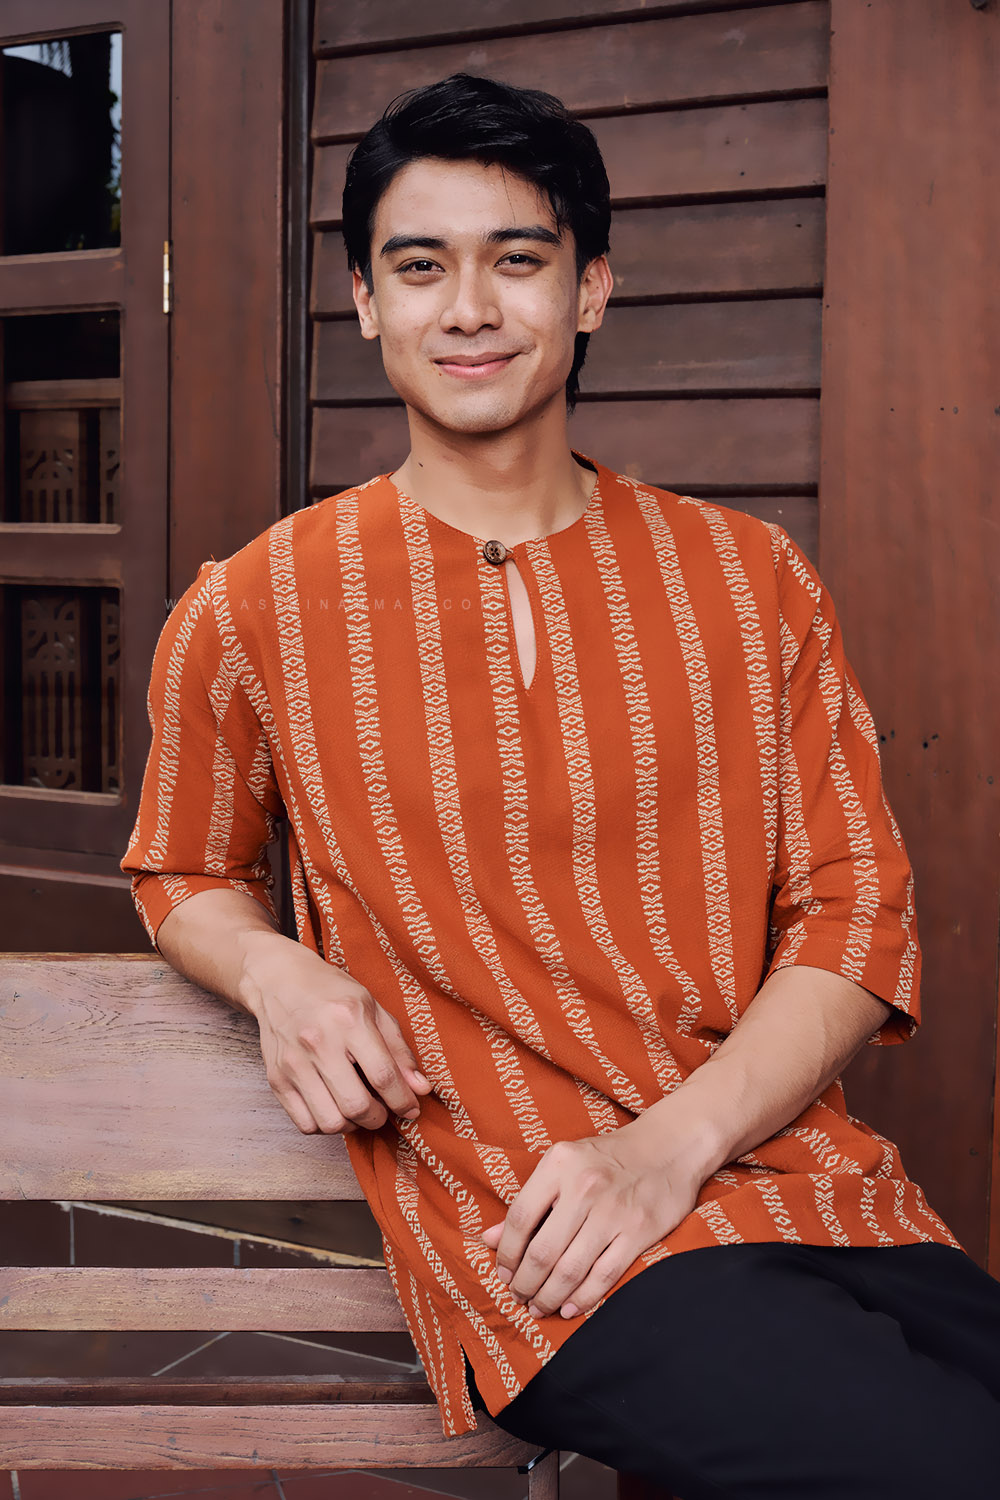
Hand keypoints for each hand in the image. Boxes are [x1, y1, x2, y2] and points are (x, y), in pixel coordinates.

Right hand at [239, 931, 432, 1135]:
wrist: (279, 980)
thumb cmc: (331, 992)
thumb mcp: (373, 1007)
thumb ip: (399, 1049)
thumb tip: (421, 1088)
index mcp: (349, 1019)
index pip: (383, 1074)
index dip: (403, 1100)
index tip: (411, 1109)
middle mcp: (318, 1042)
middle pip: (356, 1105)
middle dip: (378, 1118)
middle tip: (383, 1110)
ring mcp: (293, 1063)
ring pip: (330, 1122)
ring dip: (352, 1125)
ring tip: (358, 1109)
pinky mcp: (276, 1079)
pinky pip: (305, 1124)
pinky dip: (325, 1126)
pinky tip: (334, 1108)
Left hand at [479, 1125, 702, 1319]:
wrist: (669, 1146)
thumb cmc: (608, 1158)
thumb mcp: (564, 1165)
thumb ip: (529, 1201)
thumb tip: (488, 1239)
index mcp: (559, 1164)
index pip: (520, 1218)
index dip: (506, 1253)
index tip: (504, 1273)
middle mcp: (584, 1186)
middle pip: (542, 1251)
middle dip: (525, 1283)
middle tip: (520, 1297)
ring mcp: (613, 1211)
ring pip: (570, 1269)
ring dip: (549, 1296)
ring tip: (540, 1307)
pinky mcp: (639, 1231)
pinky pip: (603, 1276)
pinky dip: (582, 1299)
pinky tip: (569, 1308)